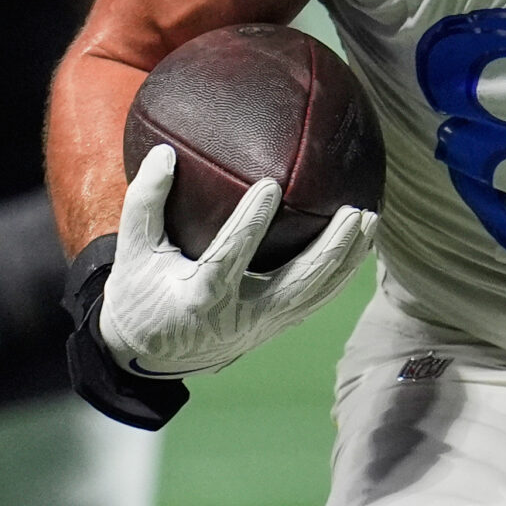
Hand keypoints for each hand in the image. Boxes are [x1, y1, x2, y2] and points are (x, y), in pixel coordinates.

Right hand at [99, 144, 376, 377]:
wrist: (151, 354)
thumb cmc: (141, 293)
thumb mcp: (134, 251)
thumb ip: (145, 202)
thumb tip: (163, 152)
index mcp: (200, 297)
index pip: (230, 258)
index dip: (250, 224)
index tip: (270, 185)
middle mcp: (239, 317)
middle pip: (297, 285)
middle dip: (330, 250)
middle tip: (353, 211)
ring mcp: (262, 326)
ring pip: (316, 295)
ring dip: (347, 260)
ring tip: (371, 220)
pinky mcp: (275, 327)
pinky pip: (316, 301)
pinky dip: (341, 274)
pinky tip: (361, 244)